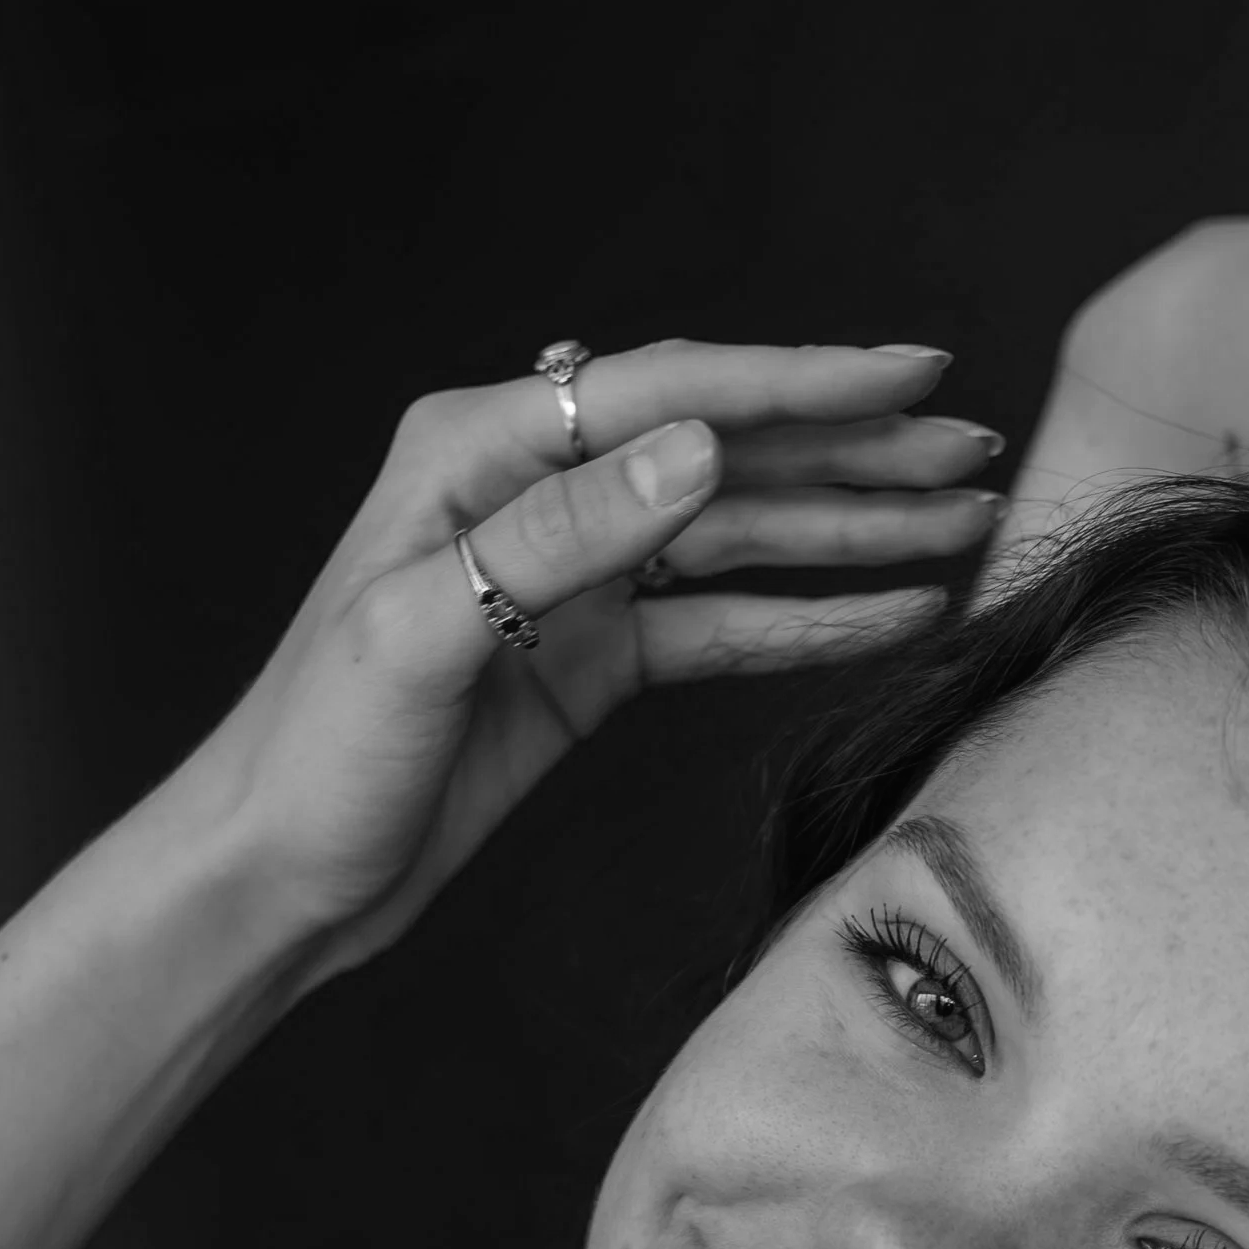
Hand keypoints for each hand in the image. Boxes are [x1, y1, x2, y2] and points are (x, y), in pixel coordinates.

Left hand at [188, 340, 1002, 981]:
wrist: (275, 874)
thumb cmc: (315, 750)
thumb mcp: (422, 634)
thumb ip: (560, 539)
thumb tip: (697, 454)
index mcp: (479, 451)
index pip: (667, 394)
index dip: (797, 382)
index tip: (908, 374)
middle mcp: (534, 493)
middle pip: (725, 453)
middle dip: (854, 450)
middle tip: (973, 451)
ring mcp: (572, 578)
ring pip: (741, 537)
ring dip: (852, 534)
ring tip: (965, 531)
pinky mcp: (592, 659)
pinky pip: (722, 626)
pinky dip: (807, 621)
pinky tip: (893, 617)